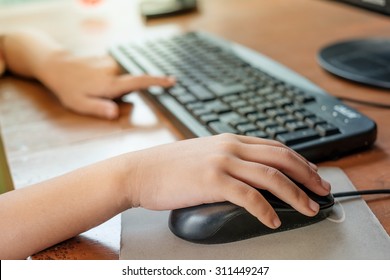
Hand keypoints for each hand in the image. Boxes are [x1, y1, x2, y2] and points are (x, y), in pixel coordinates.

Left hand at [38, 53, 174, 118]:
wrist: (56, 64)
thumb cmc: (68, 88)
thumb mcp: (80, 105)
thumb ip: (99, 110)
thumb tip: (115, 114)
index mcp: (111, 85)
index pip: (140, 82)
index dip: (157, 82)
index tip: (172, 82)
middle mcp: (114, 72)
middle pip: (129, 87)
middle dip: (120, 95)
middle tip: (99, 97)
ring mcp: (111, 63)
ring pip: (121, 80)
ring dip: (113, 88)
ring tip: (93, 89)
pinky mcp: (107, 60)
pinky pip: (114, 74)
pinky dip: (108, 80)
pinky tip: (92, 80)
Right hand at [128, 133, 330, 228]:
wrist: (139, 171)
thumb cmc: (167, 166)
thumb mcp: (202, 154)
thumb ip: (225, 158)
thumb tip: (246, 171)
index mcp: (229, 140)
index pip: (274, 147)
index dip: (299, 160)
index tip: (312, 173)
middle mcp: (230, 146)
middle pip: (281, 157)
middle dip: (308, 174)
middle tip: (323, 190)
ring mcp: (221, 162)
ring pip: (272, 176)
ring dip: (296, 194)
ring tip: (309, 209)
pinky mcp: (212, 180)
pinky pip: (249, 196)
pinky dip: (266, 210)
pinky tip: (273, 220)